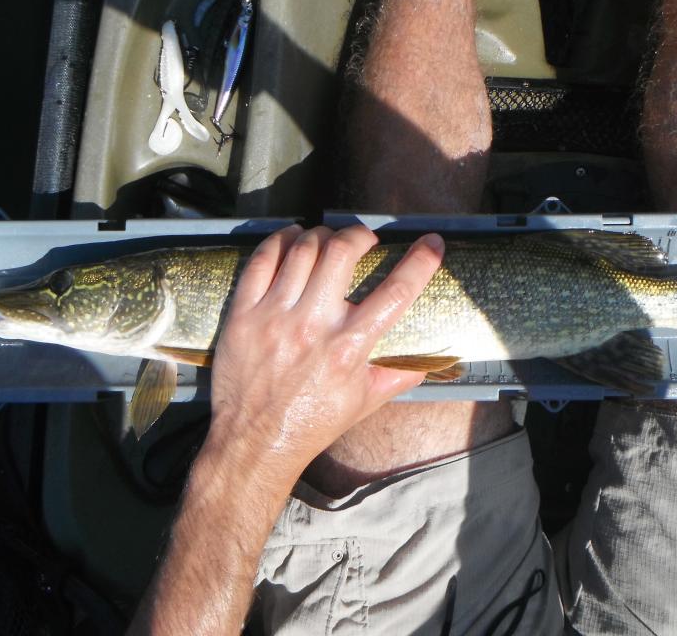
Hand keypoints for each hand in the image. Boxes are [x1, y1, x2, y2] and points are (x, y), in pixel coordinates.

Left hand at [208, 224, 443, 474]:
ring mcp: (274, 317)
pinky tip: (292, 239)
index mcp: (349, 348)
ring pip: (301, 250)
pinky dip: (280, 242)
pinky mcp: (244, 315)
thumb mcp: (362, 403)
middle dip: (358, 235)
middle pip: (340, 253)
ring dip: (321, 235)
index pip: (395, 293)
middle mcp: (312, 326)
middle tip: (364, 239)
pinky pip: (261, 262)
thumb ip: (395, 376)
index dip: (420, 262)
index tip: (432, 244)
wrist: (254, 442)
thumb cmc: (311, 424)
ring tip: (328, 240)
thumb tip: (428, 363)